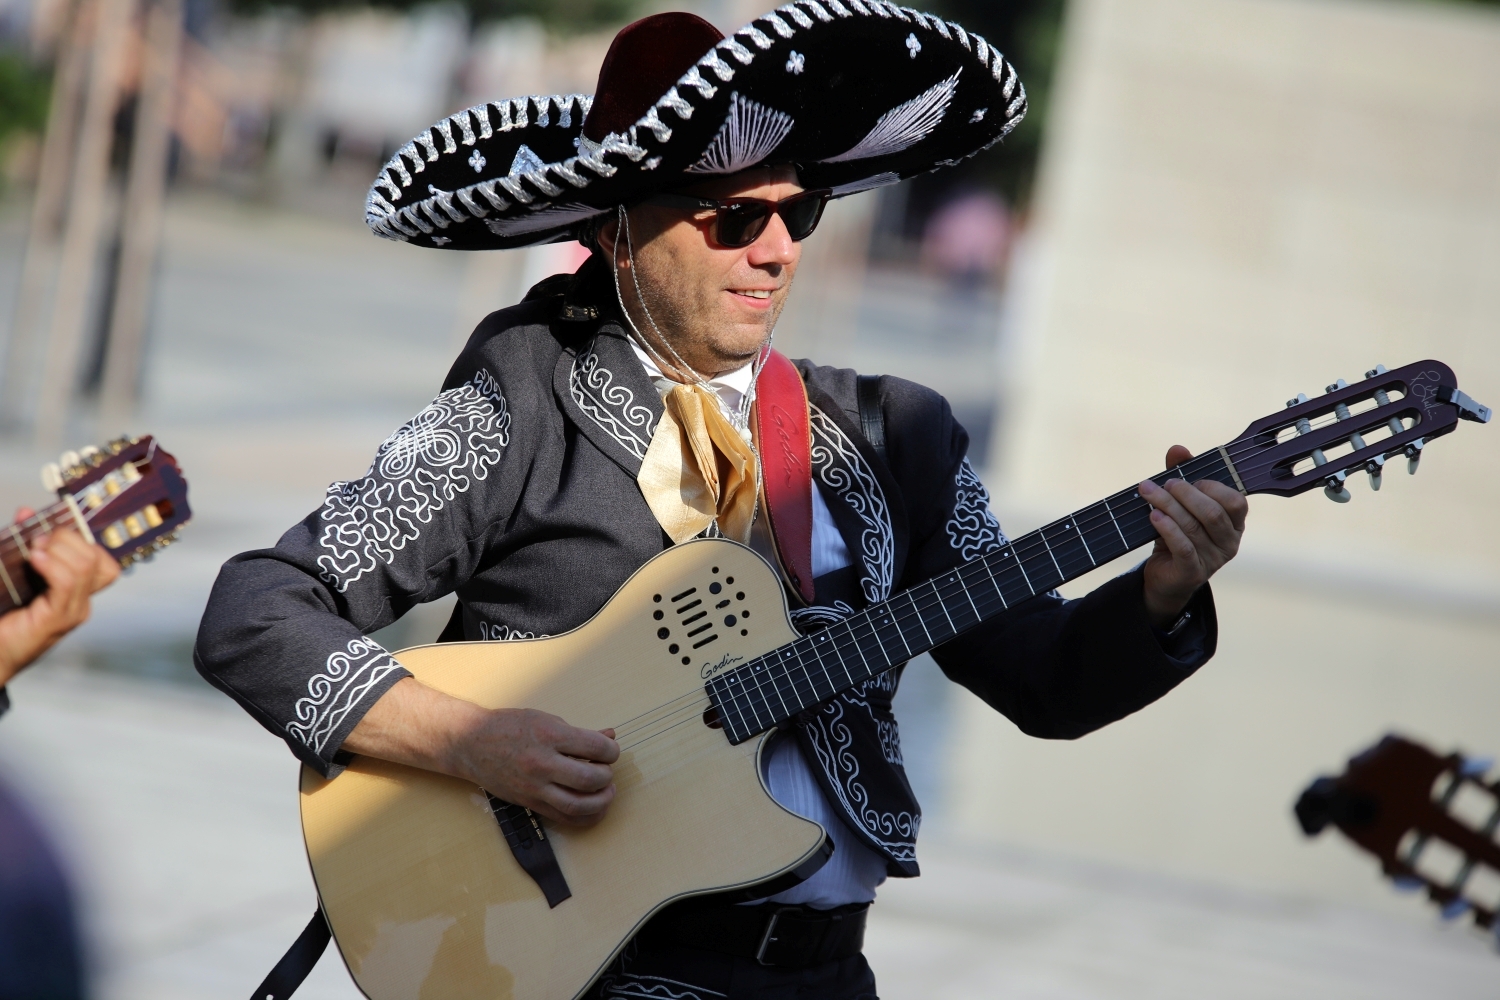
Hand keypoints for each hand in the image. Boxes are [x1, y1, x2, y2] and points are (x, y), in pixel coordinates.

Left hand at [0, 510, 121, 686]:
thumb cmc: (2, 618)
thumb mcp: (15, 572)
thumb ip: (24, 543)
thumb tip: (26, 512)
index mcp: (76, 593)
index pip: (102, 560)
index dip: (80, 538)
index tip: (48, 531)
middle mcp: (81, 603)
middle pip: (97, 558)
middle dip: (67, 539)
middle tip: (38, 541)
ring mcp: (73, 613)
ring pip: (86, 566)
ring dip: (58, 550)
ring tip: (33, 551)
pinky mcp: (57, 620)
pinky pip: (67, 584)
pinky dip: (52, 565)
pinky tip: (34, 559)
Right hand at [344, 677, 620, 826]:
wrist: (470, 743)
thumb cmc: (508, 726)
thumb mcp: (546, 719)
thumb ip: (580, 732)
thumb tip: (610, 737)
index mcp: (549, 735)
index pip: (596, 748)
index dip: (611, 751)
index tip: (610, 751)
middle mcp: (542, 763)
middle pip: (591, 779)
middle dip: (607, 777)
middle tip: (607, 771)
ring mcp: (535, 787)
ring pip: (579, 805)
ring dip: (602, 801)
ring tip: (607, 792)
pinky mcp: (530, 803)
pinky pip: (564, 817)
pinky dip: (585, 817)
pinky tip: (594, 809)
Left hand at [1138, 446, 1247, 628]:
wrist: (1165, 577)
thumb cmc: (1178, 535)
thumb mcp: (1181, 505)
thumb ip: (1182, 475)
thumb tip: (1177, 449)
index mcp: (1234, 524)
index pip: (1236, 502)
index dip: (1213, 487)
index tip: (1189, 479)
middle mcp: (1229, 543)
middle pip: (1213, 513)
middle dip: (1186, 493)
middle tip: (1166, 483)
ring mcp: (1213, 560)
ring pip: (1193, 528)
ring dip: (1168, 506)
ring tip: (1149, 493)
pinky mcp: (1192, 572)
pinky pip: (1183, 547)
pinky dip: (1167, 528)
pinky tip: (1153, 516)